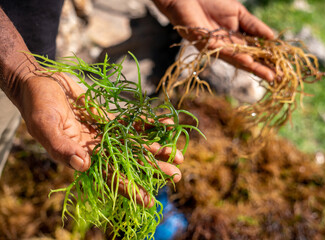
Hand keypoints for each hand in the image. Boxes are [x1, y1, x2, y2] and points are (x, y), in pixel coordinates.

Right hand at [19, 69, 182, 206]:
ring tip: (178, 155)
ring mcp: (106, 134)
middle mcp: (97, 148)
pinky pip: (134, 123)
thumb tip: (83, 166)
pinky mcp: (110, 119)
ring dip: (157, 150)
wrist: (43, 82)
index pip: (108, 177)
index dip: (128, 189)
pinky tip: (167, 125)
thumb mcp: (45, 125)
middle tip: (176, 175)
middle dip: (152, 169)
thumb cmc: (38, 104)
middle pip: (129, 162)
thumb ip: (61, 147)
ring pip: (135, 145)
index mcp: (81, 156)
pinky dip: (150, 124)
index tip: (149, 200)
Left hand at [153, 0, 274, 80]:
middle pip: (246, 60)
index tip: (281, 67)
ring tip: (268, 74)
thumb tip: (272, 38)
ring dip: (252, 66)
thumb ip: (253, 25)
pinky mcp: (206, 44)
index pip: (253, 52)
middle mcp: (226, 47)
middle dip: (262, 68)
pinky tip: (248, 61)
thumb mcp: (238, 13)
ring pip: (236, 59)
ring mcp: (216, 48)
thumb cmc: (211, 2)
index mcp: (235, 40)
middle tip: (278, 78)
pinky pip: (222, 51)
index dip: (266, 59)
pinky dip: (236, 56)